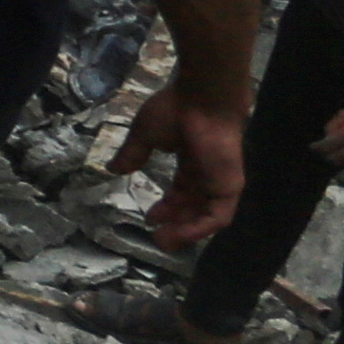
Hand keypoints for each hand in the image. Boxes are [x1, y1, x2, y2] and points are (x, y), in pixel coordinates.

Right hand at [121, 84, 244, 245]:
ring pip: (206, 216)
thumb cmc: (174, 111)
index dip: (167, 206)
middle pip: (194, 205)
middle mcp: (207, 173)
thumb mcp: (144, 135)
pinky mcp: (229, 187)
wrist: (201, 100)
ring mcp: (220, 181)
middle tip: (157, 238)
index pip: (182, 190)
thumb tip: (114, 170)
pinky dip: (199, 229)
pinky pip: (217, 217)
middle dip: (176, 223)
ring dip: (186, 231)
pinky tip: (178, 235)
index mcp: (191, 159)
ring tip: (163, 242)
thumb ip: (132, 154)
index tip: (150, 217)